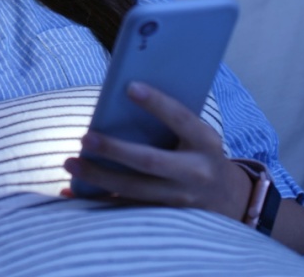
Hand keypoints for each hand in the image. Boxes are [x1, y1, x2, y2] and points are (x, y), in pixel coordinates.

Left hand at [61, 82, 252, 220]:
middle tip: (86, 137)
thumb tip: (125, 98)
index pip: (181, 119)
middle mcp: (195, 172)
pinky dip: (98, 201)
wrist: (232, 199)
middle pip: (150, 161)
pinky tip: (73, 192)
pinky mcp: (167, 217)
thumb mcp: (199, 136)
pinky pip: (128, 210)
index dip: (157, 104)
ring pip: (135, 189)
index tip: (130, 86)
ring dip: (99, 177)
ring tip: (71, 163)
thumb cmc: (202, 155)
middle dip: (116, 150)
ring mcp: (181, 199)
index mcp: (205, 143)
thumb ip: (173, 123)